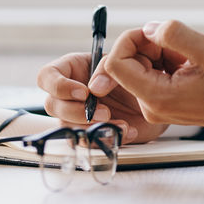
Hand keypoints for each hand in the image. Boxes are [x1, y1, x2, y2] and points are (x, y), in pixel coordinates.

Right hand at [35, 51, 167, 143]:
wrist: (156, 93)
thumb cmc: (138, 69)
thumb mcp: (124, 60)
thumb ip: (107, 68)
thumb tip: (94, 89)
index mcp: (72, 68)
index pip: (47, 76)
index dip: (59, 86)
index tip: (83, 93)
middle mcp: (70, 93)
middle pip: (51, 105)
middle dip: (76, 112)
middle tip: (104, 112)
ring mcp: (77, 115)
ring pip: (66, 128)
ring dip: (91, 129)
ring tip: (121, 125)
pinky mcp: (90, 133)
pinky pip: (87, 143)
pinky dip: (106, 140)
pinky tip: (126, 131)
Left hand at [96, 20, 203, 132]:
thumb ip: (174, 35)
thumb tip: (149, 29)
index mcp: (156, 97)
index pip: (115, 64)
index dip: (129, 40)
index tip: (154, 34)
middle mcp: (151, 106)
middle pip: (127, 64)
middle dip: (148, 45)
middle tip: (178, 45)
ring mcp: (156, 105)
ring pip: (140, 66)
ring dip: (160, 52)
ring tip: (188, 56)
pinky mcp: (164, 102)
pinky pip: (152, 74)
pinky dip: (166, 61)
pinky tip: (188, 63)